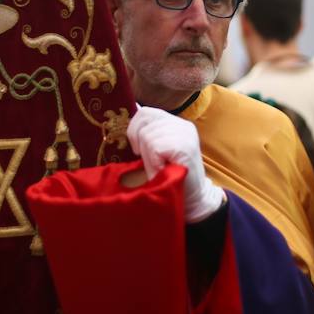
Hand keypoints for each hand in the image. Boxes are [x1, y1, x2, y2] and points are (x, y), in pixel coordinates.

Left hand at [127, 105, 225, 222]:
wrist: (191, 200)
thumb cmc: (168, 177)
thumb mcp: (155, 152)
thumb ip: (144, 136)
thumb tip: (122, 120)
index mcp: (174, 123)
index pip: (145, 112)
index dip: (134, 129)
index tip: (137, 150)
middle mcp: (182, 124)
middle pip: (144, 119)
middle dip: (139, 142)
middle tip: (149, 160)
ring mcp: (185, 133)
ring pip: (147, 135)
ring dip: (148, 157)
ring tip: (159, 168)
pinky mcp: (185, 146)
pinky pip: (154, 147)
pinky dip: (154, 163)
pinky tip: (163, 170)